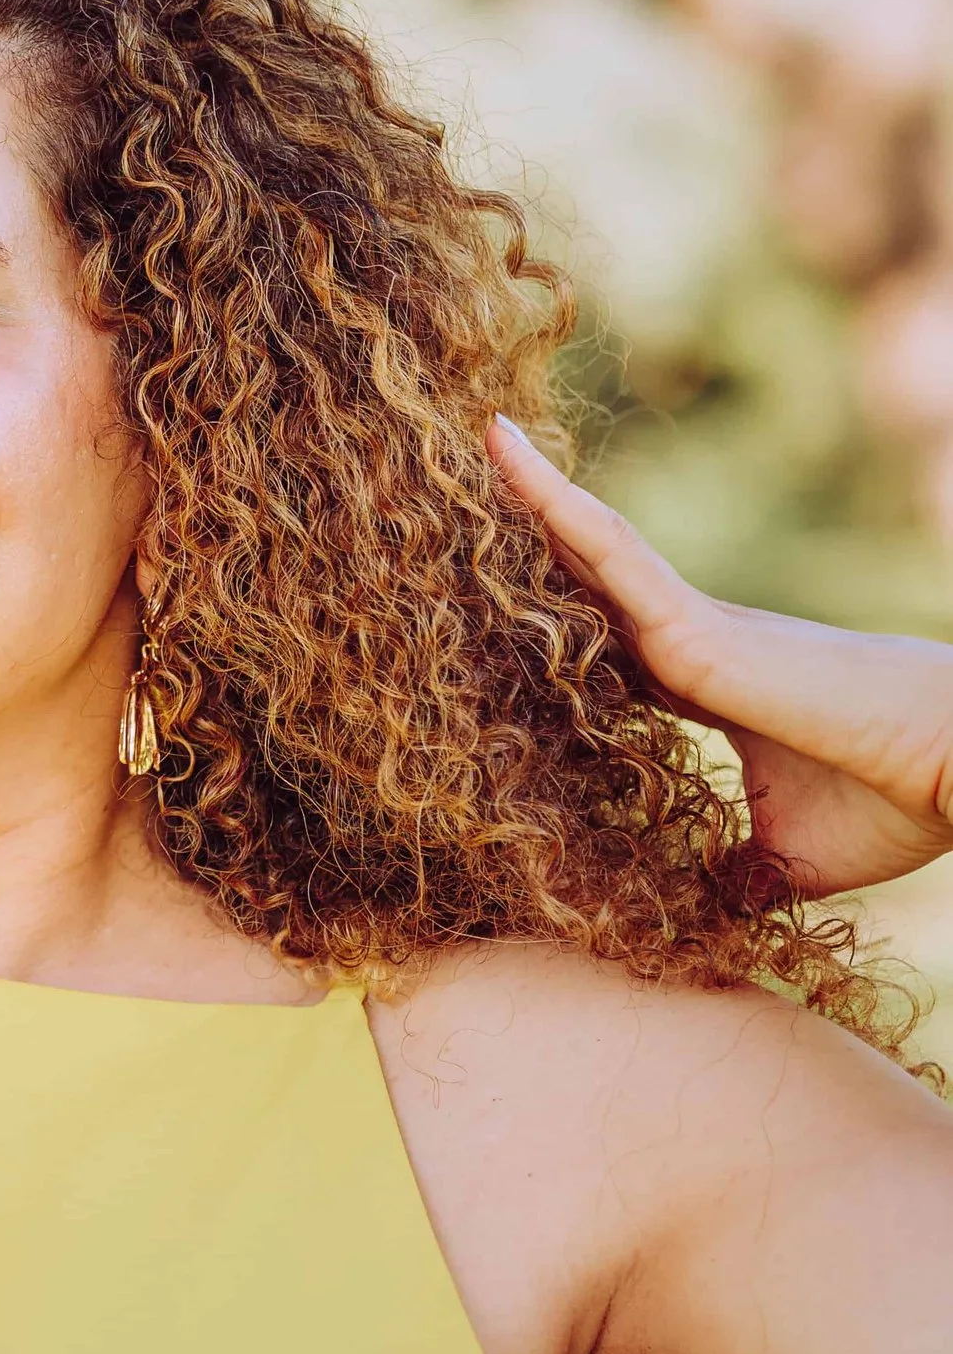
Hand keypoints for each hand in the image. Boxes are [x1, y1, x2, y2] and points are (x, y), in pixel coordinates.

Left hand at [488, 416, 952, 898]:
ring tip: (479, 439)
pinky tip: (512, 466)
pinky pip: (612, 553)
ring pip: (594, 547)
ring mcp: (694, 624)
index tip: (493, 602)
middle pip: (590, 578)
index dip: (553, 618)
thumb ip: (735, 875)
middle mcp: (694, 639)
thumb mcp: (787, 858)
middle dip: (532, 536)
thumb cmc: (893, 802)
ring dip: (534, 496)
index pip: (606, 641)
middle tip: (460, 493)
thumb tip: (703, 914)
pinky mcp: (699, 626)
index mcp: (705, 682)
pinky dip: (560, 508)